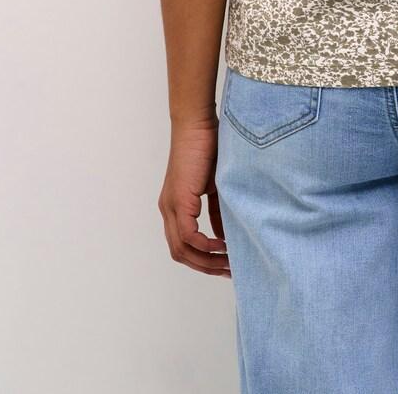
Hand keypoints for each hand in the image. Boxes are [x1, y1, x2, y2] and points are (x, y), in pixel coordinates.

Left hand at [158, 118, 230, 277]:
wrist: (197, 124)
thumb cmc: (208, 148)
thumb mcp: (215, 187)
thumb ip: (217, 211)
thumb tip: (222, 236)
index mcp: (175, 207)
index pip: (182, 246)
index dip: (202, 260)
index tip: (224, 266)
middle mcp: (168, 210)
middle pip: (180, 254)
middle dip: (205, 267)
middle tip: (229, 272)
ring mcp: (171, 206)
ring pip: (181, 249)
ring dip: (206, 261)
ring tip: (229, 263)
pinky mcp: (179, 200)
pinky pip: (188, 235)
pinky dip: (204, 245)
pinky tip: (222, 245)